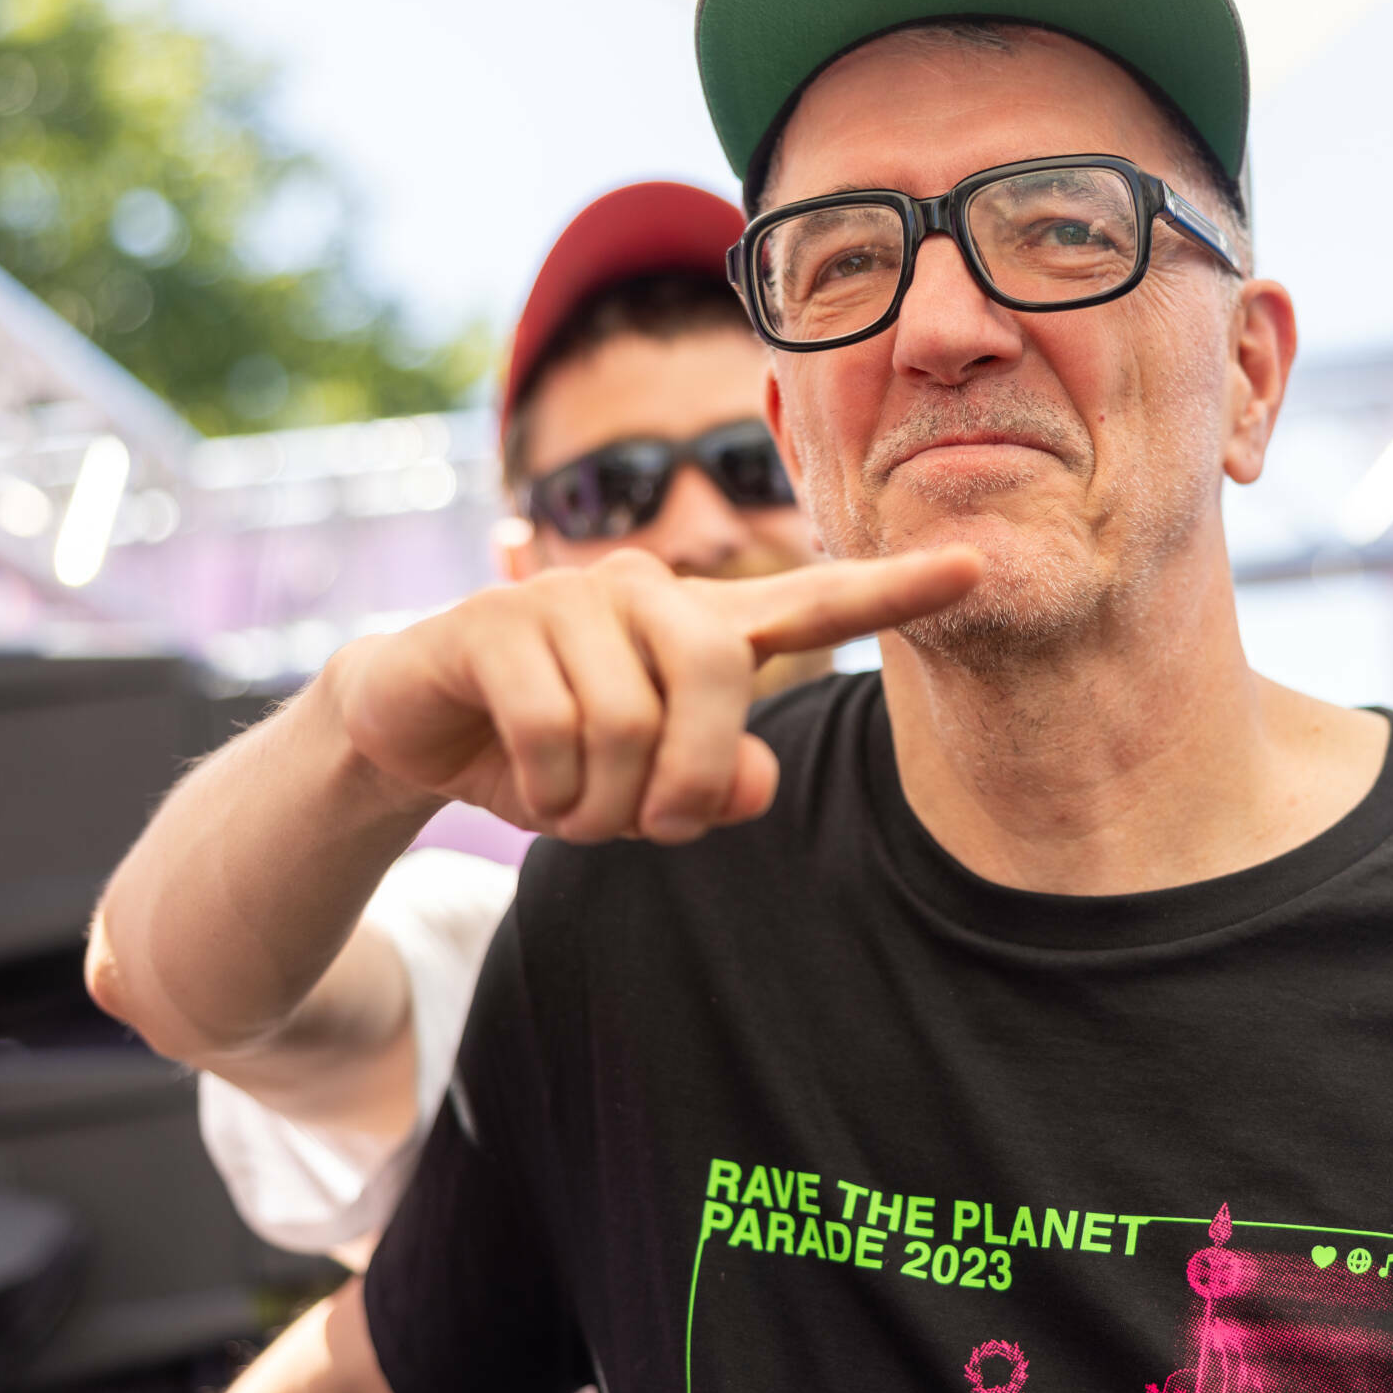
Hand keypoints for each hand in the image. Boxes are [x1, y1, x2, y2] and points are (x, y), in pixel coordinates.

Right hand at [329, 545, 979, 843]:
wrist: (415, 733)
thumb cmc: (556, 756)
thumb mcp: (647, 790)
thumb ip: (718, 783)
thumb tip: (754, 782)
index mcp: (705, 630)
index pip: (815, 602)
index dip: (896, 590)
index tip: (977, 565)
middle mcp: (650, 593)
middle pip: (721, 679)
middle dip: (686, 784)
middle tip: (651, 827)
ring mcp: (571, 598)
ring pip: (630, 722)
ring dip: (601, 802)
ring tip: (574, 804)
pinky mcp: (494, 621)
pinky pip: (552, 728)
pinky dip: (546, 789)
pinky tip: (528, 788)